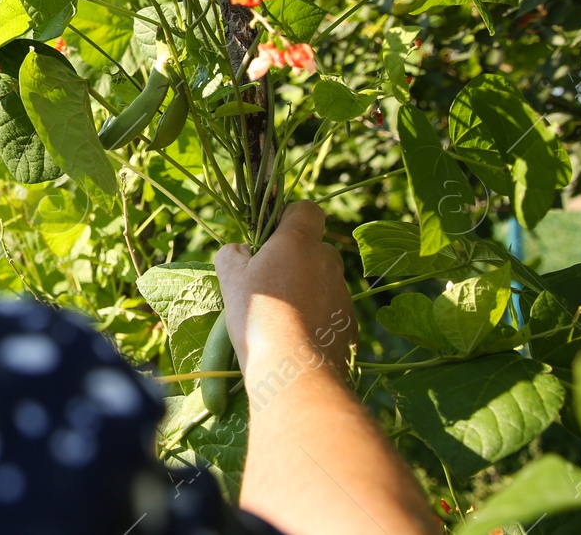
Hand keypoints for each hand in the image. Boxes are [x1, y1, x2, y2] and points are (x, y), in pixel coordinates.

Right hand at [214, 201, 356, 374]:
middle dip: (296, 258)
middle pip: (315, 247)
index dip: (289, 217)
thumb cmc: (258, 317)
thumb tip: (242, 251)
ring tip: (281, 316)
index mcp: (298, 243)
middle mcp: (327, 262)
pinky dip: (317, 316)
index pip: (307, 209)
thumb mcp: (230, 278)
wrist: (294, 371)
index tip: (271, 237)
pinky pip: (332, 309)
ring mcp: (343, 293)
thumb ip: (233, 253)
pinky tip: (297, 336)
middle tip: (270, 282)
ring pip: (323, 280)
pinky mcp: (350, 323)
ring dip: (306, 288)